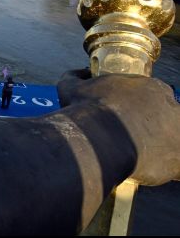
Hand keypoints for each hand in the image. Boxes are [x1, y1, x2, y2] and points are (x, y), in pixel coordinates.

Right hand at [58, 69, 179, 185]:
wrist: (97, 139)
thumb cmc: (86, 111)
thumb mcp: (72, 87)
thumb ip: (76, 77)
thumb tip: (80, 73)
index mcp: (150, 87)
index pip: (154, 94)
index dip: (142, 106)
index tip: (129, 116)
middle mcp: (170, 105)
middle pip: (169, 115)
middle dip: (155, 125)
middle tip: (135, 137)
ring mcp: (178, 130)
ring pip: (175, 138)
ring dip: (163, 145)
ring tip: (142, 155)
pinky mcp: (179, 156)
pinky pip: (177, 165)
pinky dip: (167, 167)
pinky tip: (149, 168)